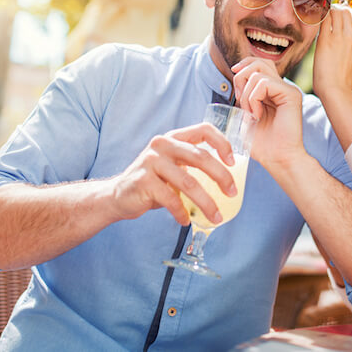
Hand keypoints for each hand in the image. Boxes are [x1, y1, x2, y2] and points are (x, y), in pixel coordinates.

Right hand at [109, 123, 236, 225]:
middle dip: (222, 176)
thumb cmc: (153, 183)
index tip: (233, 162)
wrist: (117, 196)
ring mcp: (151, 161)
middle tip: (232, 193)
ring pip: (189, 183)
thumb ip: (194, 165)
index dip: (222, 143)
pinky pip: (172, 200)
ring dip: (206, 203)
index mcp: (174, 137)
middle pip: (201, 157)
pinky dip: (182, 213)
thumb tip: (228, 180)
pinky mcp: (143, 181)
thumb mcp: (174, 166)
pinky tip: (186, 221)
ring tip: (215, 217)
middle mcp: (162, 144)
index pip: (204, 130)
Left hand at [231, 57, 304, 168]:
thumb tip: (236, 74)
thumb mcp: (246, 115)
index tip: (233, 75)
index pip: (259, 64)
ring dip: (246, 93)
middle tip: (240, 100)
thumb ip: (244, 95)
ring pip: (259, 72)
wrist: (277, 159)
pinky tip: (257, 115)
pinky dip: (254, 98)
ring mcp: (289, 90)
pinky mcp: (292, 95)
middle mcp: (283, 87)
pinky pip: (264, 83)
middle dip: (241, 77)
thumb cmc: (262, 143)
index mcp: (274, 91)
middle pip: (259, 62)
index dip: (244, 65)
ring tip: (250, 112)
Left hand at [313, 5, 351, 98]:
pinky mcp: (326, 40)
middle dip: (338, 11)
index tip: (341, 18)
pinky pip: (324, 19)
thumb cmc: (344, 76)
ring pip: (336, 12)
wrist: (335, 89)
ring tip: (323, 18)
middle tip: (330, 16)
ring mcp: (341, 38)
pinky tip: (316, 20)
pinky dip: (320, 17)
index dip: (348, 14)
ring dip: (328, 13)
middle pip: (347, 11)